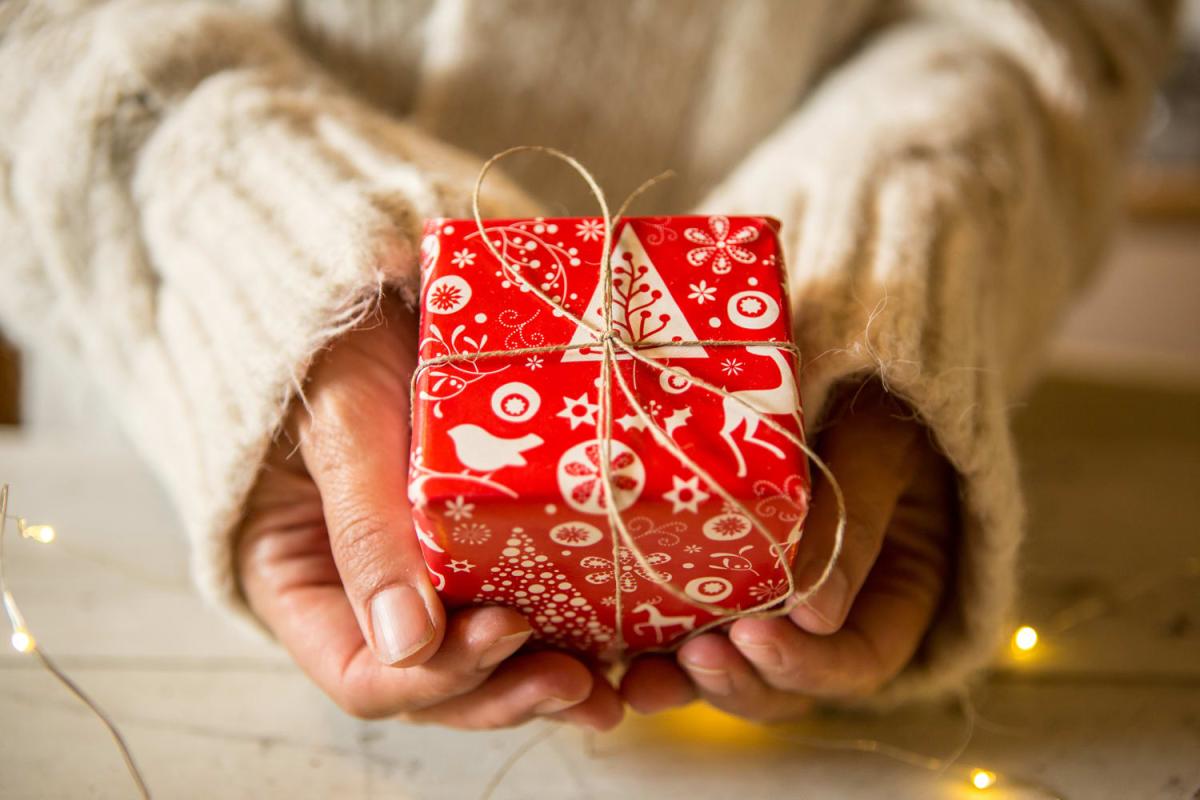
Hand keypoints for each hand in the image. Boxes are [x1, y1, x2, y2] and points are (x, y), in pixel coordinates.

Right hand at [236, 295, 621, 729]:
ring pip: (478, 661)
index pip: (359, 672)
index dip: (436, 675)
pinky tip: (616, 644)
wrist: (377, 292)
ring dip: (539, 681)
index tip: (506, 631)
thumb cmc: (338, 345)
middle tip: (576, 681)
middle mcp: (364, 594)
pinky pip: (515, 606)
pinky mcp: (478, 546)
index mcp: (303, 580)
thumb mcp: (344, 423)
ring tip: (609, 687)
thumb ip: (364, 526)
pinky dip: (560, 633)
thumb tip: (408, 645)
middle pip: (430, 682)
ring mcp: (424, 574)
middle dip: (501, 692)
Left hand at [621, 381, 955, 718]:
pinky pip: (695, 629)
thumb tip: (815, 613)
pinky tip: (617, 654)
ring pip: (738, 668)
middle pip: (792, 684)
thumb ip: (853, 517)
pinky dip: (661, 648)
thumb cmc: (880, 398)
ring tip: (644, 678)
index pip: (860, 661)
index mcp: (896, 594)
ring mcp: (775, 602)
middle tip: (696, 656)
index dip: (809, 664)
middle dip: (742, 680)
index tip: (757, 634)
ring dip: (691, 681)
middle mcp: (836, 614)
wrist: (851, 366)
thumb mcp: (881, 444)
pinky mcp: (723, 581)